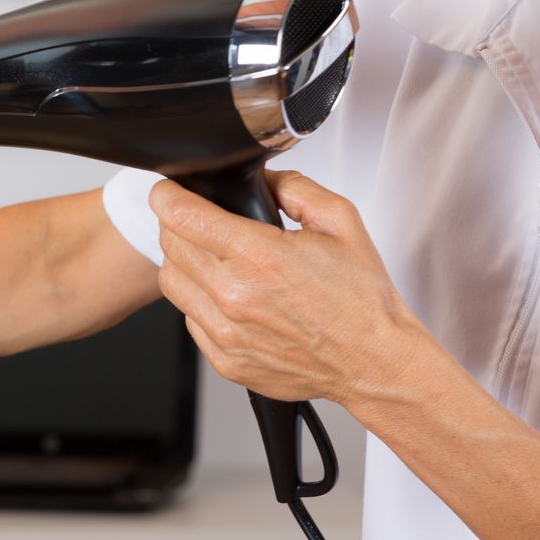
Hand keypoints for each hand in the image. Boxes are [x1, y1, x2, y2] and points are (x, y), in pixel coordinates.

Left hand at [147, 170, 423, 407]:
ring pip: (171, 282)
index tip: (166, 191)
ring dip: (183, 263)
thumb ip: (295, 187)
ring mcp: (226, 331)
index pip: (182, 216)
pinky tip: (229, 297)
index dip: (166, 196)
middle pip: (171, 245)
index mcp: (260, 256)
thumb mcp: (340, 221)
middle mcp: (235, 295)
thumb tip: (261, 178)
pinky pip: (188, 319)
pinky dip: (199, 303)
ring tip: (214, 260)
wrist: (374, 361)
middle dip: (178, 225)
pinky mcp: (225, 360)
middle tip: (201, 223)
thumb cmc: (361, 300)